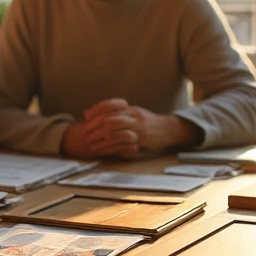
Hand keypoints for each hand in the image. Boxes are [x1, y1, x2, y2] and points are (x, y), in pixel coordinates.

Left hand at [83, 99, 201, 155]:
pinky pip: (123, 145)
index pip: (110, 105)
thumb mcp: (131, 113)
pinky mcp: (142, 141)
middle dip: (95, 127)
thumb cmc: (147, 122)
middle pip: (110, 119)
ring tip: (91, 144)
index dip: (96, 110)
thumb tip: (88, 113)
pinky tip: (102, 150)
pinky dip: (110, 148)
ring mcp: (139, 129)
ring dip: (101, 139)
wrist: (169, 129)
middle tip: (85, 134)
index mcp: (130, 108)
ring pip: (115, 132)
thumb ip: (113, 113)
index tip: (86, 117)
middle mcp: (134, 116)